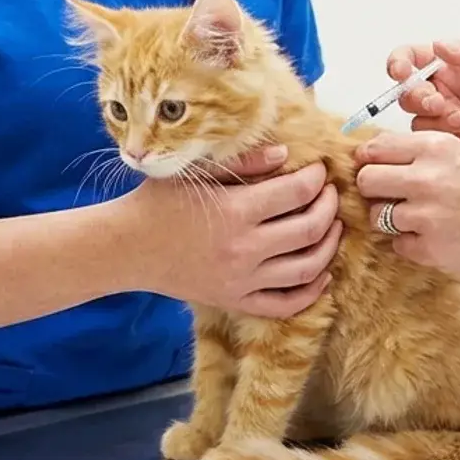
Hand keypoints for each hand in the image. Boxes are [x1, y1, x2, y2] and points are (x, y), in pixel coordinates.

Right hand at [120, 145, 341, 317]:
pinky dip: (311, 292)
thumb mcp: (197, 172)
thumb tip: (285, 154)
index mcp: (235, 211)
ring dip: (328, 247)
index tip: (318, 171)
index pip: (296, 193)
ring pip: (306, 269)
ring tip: (332, 229)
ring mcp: (241, 281)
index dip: (316, 179)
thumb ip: (244, 163)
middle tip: (330, 195)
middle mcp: (244, 249)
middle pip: (309, 230)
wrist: (127, 248)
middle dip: (328, 208)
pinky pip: (285, 305)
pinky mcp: (235, 301)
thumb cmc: (159, 203)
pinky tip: (321, 275)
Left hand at [354, 130, 459, 281]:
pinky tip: (435, 238)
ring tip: (420, 220)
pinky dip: (411, 244)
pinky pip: (398, 245)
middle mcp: (425, 177)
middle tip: (389, 197)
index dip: (370, 161)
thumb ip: (426, 154)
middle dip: (373, 189)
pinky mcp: (429, 248)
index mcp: (435, 147)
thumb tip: (383, 159)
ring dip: (391, 219)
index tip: (373, 169)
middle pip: (366, 180)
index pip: (375, 148)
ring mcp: (425, 215)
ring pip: (377, 215)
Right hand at [385, 39, 459, 167]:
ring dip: (436, 121)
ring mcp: (453, 118)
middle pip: (409, 94)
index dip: (399, 64)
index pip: (412, 59)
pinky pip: (440, 146)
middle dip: (418, 98)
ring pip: (420, 122)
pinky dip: (452, 140)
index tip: (402, 72)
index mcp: (453, 64)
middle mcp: (448, 90)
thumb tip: (440, 45)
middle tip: (440, 102)